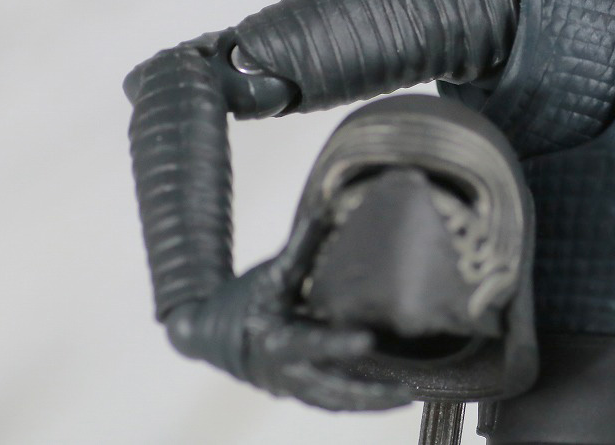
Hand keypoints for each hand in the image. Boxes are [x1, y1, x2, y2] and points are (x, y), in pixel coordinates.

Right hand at [163, 223, 414, 410]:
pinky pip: (329, 401)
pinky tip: (385, 396)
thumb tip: (326, 211)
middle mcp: (284, 370)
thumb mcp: (271, 273)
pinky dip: (356, 401)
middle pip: (330, 390)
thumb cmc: (245, 298)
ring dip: (369, 403)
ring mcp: (290, 385)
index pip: (311, 343)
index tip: (367, 340)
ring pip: (333, 402)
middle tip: (405, 393)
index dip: (338, 343)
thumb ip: (301, 248)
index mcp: (276, 338)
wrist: (208, 332)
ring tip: (406, 397)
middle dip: (368, 395)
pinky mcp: (296, 390)